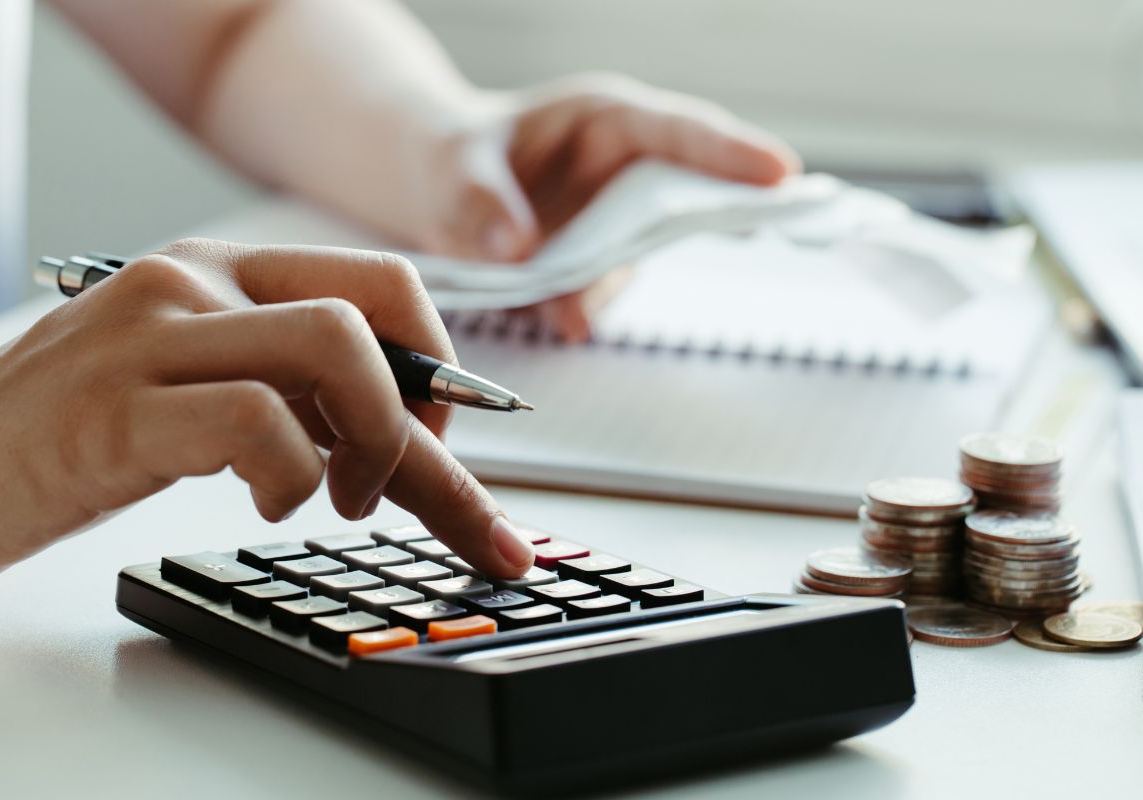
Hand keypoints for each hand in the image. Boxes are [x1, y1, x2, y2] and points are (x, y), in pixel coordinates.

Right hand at [0, 240, 534, 588]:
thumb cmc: (70, 436)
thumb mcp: (194, 388)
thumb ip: (290, 388)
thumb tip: (405, 432)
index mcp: (221, 272)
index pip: (378, 285)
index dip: (440, 365)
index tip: (452, 442)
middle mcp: (193, 281)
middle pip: (374, 314)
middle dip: (430, 416)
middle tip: (416, 483)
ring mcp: (154, 335)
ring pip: (336, 350)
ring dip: (377, 444)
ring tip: (343, 501)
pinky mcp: (117, 407)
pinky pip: (258, 422)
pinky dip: (293, 477)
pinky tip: (267, 505)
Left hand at [399, 73, 801, 337]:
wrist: (433, 192)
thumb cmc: (451, 156)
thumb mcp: (454, 168)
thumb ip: (483, 203)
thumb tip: (519, 249)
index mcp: (603, 120)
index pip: (679, 131)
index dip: (731, 152)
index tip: (780, 173)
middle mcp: (623, 169)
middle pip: (690, 191)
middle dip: (725, 209)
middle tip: (767, 225)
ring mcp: (615, 221)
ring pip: (639, 259)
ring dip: (607, 283)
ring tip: (560, 304)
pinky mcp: (595, 265)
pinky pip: (599, 292)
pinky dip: (579, 306)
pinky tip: (551, 310)